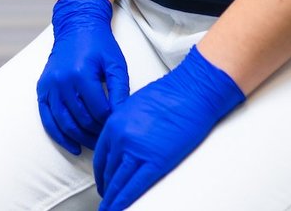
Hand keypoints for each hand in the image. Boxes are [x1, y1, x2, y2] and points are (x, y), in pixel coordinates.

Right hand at [36, 0, 130, 154]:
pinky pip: (47, 118)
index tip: (118, 126)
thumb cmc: (99, 45)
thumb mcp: (116, 64)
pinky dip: (59, 135)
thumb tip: (122, 117)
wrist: (76, 26)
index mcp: (81, 74)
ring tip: (95, 145)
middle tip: (108, 138)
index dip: (110, 122)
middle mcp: (62, 81)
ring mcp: (49, 85)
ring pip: (64, 123)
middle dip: (96, 132)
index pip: (98, 111)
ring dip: (80, 138)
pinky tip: (73, 146)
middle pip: (81, 119)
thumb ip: (120, 91)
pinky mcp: (42, 88)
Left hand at [92, 45, 243, 210]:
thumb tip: (126, 145)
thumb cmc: (169, 95)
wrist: (190, 92)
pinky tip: (120, 208)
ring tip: (111, 209)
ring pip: (118, 182)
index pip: (101, 157)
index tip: (103, 183)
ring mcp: (136, 150)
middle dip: (106, 189)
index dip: (101, 174)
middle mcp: (120, 137)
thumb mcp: (135, 107)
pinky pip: (134, 186)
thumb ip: (125, 126)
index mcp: (114, 124)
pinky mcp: (155, 161)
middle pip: (107, 171)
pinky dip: (125, 201)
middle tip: (107, 199)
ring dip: (113, 199)